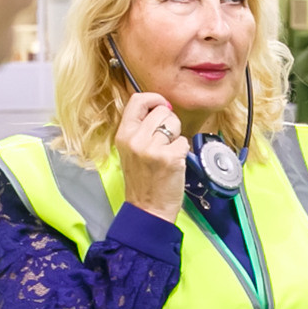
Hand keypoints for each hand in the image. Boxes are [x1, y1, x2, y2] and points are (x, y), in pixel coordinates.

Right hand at [115, 87, 188, 219]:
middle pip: (162, 111)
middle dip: (169, 123)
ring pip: (174, 123)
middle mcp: (135, 139)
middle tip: (165, 142)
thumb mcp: (131, 150)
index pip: (137, 100)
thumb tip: (160, 106)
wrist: (148, 209)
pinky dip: (183, 151)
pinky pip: (184, 141)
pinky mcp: (170, 158)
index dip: (154, 99)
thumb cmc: (142, 181)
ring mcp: (152, 149)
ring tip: (168, 153)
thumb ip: (141, 128)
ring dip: (177, 136)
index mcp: (124, 135)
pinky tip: (174, 164)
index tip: (163, 106)